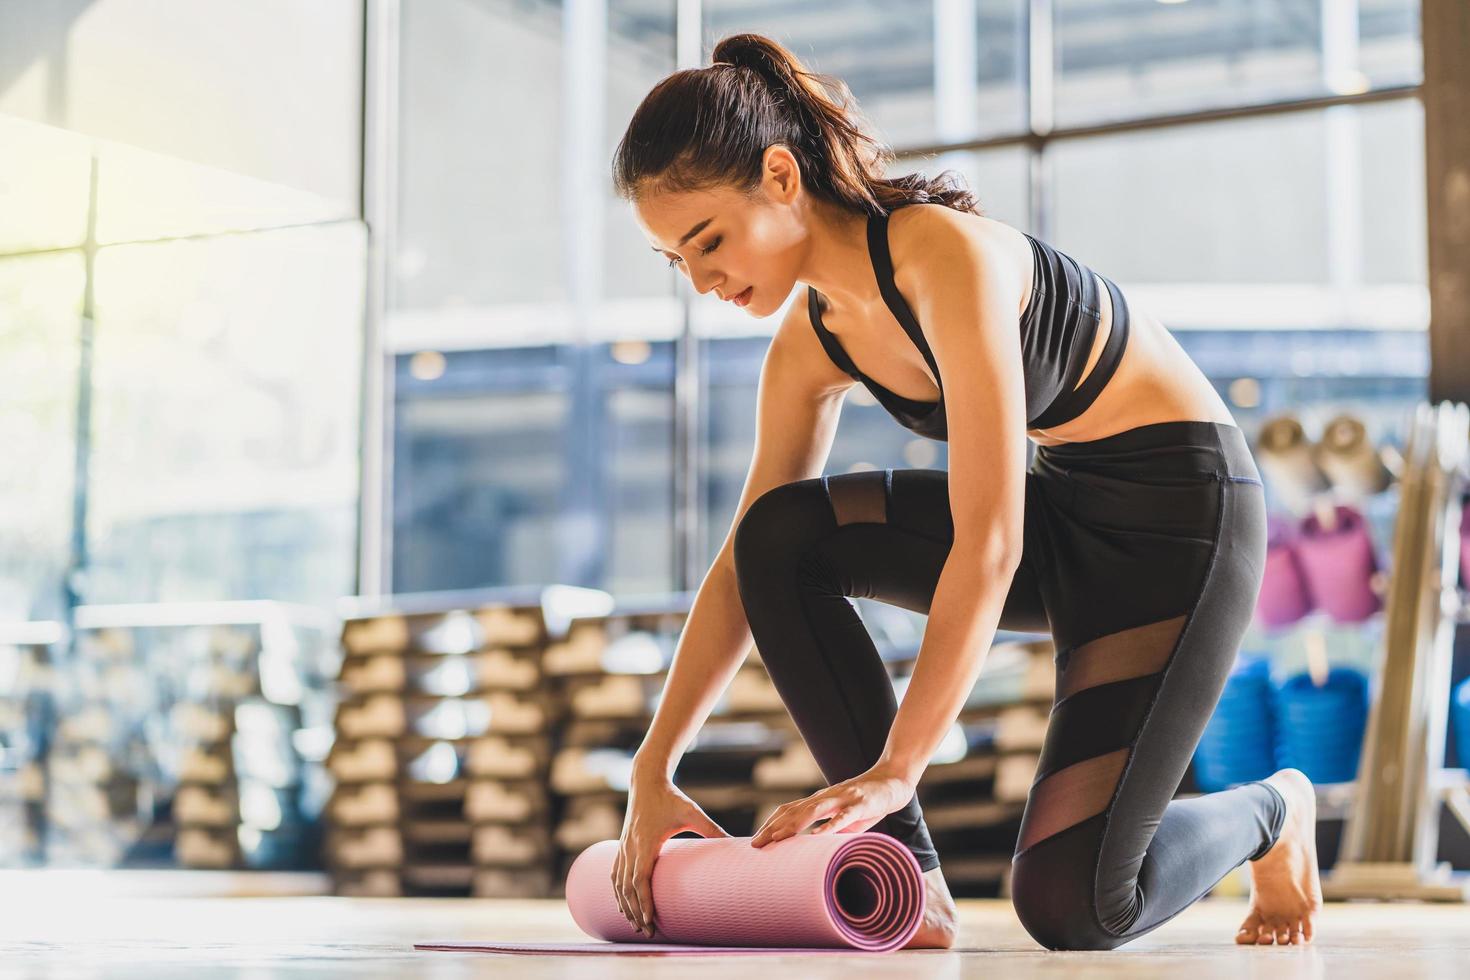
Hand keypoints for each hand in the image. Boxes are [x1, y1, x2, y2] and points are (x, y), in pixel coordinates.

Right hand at [613, 771, 731, 937]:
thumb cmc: (670, 797)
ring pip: (618, 884)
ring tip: (635, 926)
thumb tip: (734, 844)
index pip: (640, 879)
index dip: (643, 901)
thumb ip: (711, 829)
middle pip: (627, 888)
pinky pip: (615, 874)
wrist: (646, 781)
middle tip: (647, 933)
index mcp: (646, 842)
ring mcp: (623, 847)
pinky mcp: (621, 845)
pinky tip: (623, 904)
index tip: (649, 920)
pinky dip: (617, 892)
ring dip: (625, 906)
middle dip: (635, 912)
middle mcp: (630, 847)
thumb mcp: (692, 812)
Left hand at [750, 764, 916, 847]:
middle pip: (794, 810)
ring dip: (793, 825)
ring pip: (813, 810)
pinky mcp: (860, 804)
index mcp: (820, 801)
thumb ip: (830, 831)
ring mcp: (843, 799)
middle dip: (773, 827)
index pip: (789, 810)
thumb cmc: (868, 804)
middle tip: (756, 844)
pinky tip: (817, 836)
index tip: (756, 840)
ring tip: (777, 839)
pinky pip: (843, 816)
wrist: (893, 781)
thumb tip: (815, 850)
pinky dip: (829, 826)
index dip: (771, 824)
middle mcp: (826, 797)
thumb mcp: (845, 819)